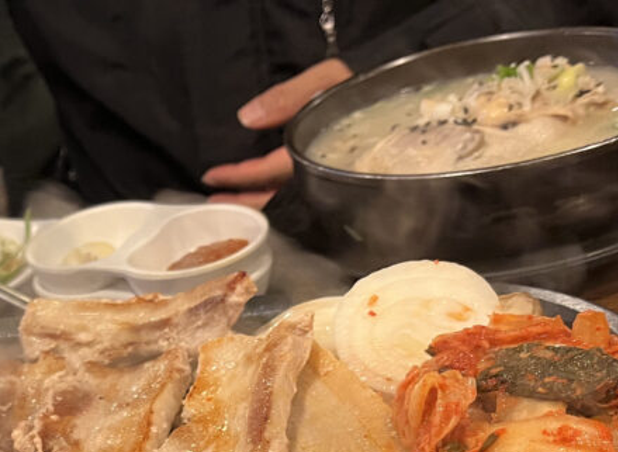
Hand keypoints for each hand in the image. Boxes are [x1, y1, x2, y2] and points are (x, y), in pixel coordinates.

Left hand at [202, 58, 352, 208]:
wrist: (405, 101)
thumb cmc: (366, 89)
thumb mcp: (327, 79)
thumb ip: (288, 96)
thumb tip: (247, 118)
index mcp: (316, 153)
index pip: (269, 170)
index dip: (240, 176)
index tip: (212, 177)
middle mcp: (322, 175)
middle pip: (276, 196)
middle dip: (245, 201)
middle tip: (214, 205)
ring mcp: (330, 185)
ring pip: (288, 201)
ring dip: (260, 204)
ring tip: (232, 206)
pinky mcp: (338, 186)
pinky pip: (303, 198)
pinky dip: (281, 199)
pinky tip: (268, 199)